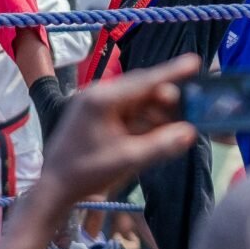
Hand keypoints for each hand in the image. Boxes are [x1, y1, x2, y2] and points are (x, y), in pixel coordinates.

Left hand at [36, 54, 198, 204]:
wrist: (54, 186)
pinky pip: (125, 111)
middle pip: (141, 89)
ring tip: (176, 125)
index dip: (172, 71)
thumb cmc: (87, 172)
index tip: (194, 61)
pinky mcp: (94, 115)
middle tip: (190, 108)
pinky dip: (142, 119)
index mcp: (103, 98)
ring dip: (155, 112)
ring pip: (135, 101)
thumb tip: (190, 132)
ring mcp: (94, 104)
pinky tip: (156, 131)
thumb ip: (161, 145)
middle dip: (167, 99)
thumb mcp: (128, 160)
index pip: (145, 80)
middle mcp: (98, 94)